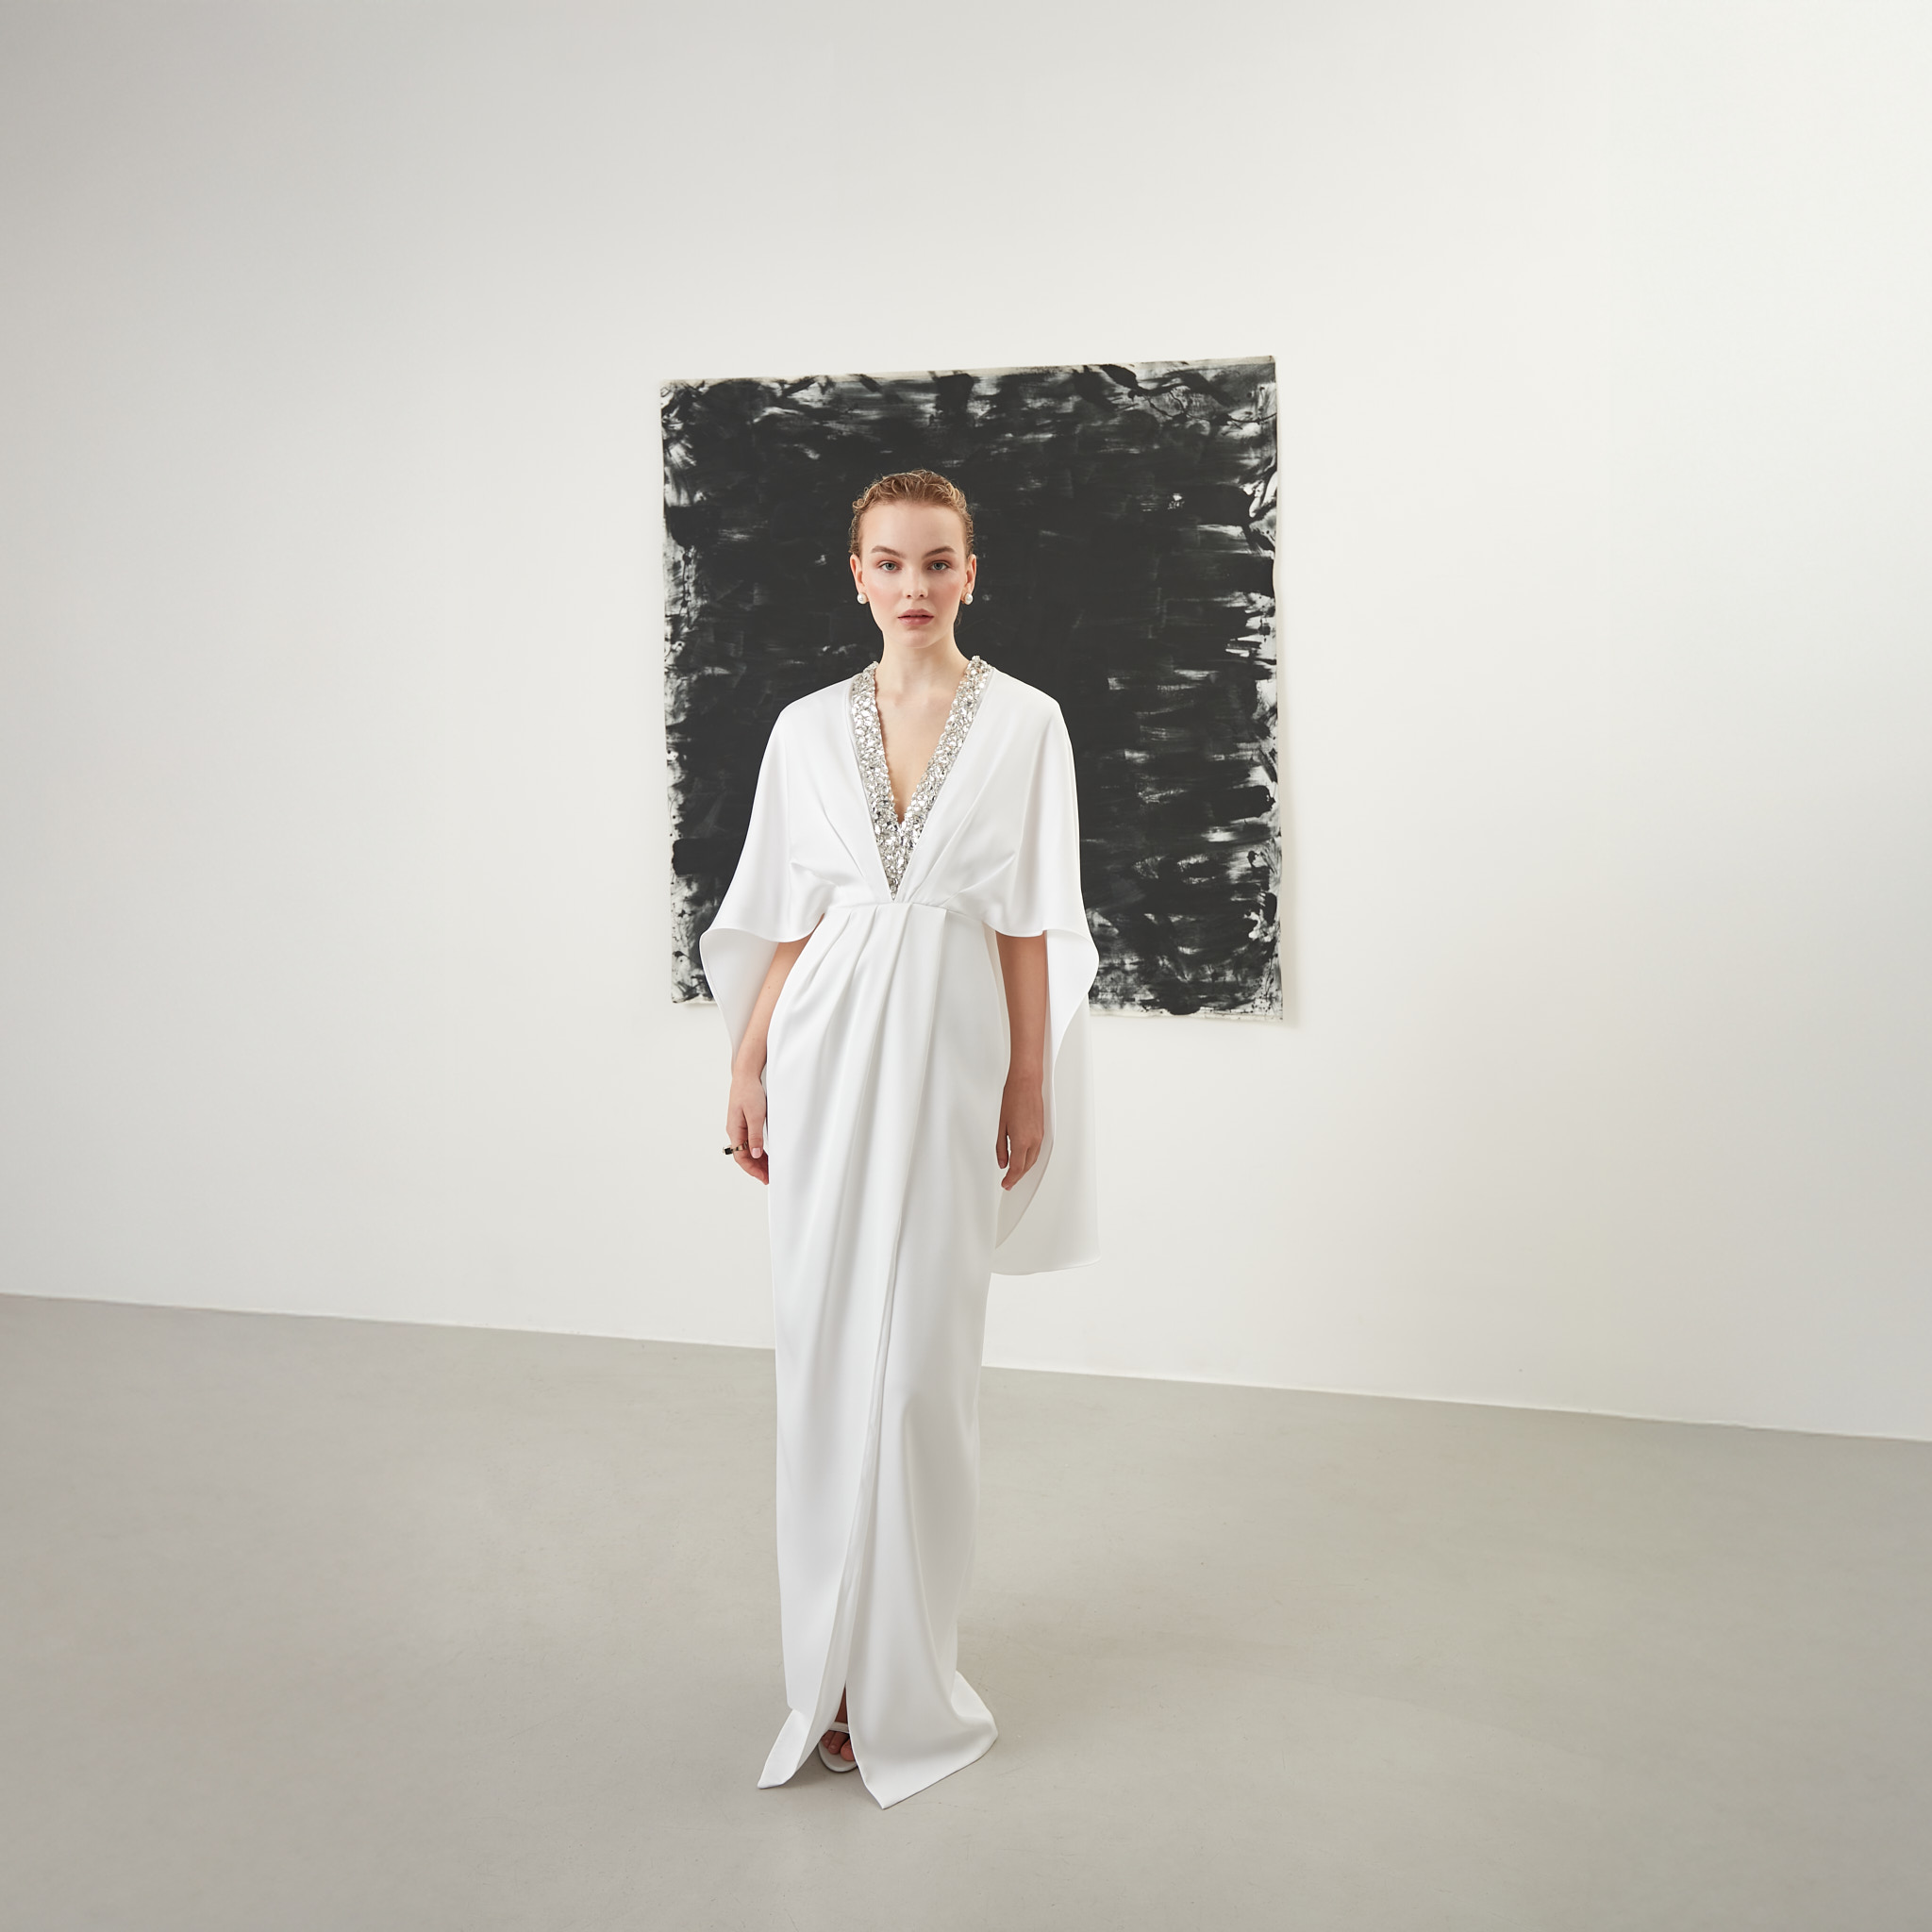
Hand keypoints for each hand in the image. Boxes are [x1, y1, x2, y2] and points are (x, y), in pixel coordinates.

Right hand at [726, 1064, 768, 1184]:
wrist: (746, 1076)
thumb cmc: (749, 1092)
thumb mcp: (756, 1115)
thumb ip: (755, 1136)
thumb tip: (756, 1154)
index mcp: (735, 1130)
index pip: (741, 1157)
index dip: (752, 1169)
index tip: (763, 1176)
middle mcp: (735, 1131)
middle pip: (744, 1155)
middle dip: (756, 1168)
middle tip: (769, 1177)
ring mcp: (739, 1127)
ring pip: (747, 1149)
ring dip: (758, 1160)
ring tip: (769, 1169)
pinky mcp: (745, 1122)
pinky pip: (750, 1141)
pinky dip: (758, 1150)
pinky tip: (766, 1154)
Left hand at [995, 1067, 1043, 1190]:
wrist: (1026, 1083)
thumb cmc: (1013, 1098)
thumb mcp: (1001, 1126)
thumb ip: (1000, 1148)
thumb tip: (1002, 1162)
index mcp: (1021, 1141)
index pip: (1016, 1168)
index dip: (1010, 1179)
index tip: (1005, 1184)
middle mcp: (1033, 1140)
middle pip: (1026, 1167)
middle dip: (1017, 1176)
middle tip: (1008, 1182)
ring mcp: (1040, 1136)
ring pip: (1033, 1160)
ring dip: (1024, 1169)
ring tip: (1014, 1173)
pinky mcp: (1042, 1131)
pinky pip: (1037, 1151)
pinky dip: (1029, 1158)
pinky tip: (1023, 1159)